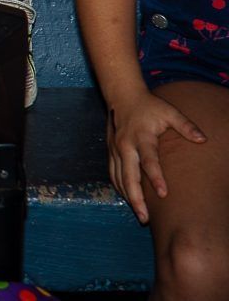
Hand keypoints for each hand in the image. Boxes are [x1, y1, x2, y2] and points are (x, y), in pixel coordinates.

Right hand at [106, 91, 207, 223]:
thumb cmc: (150, 106)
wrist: (122, 96)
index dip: (155, 177)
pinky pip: (113, 173)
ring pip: (119, 178)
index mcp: (141, 137)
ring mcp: (116, 149)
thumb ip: (186, 126)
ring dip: (128, 196)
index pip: (148, 160)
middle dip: (136, 197)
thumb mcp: (169, 112)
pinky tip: (127, 198)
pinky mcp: (111, 151)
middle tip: (145, 217)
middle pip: (128, 176)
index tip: (164, 193)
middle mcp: (125, 145)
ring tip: (139, 214)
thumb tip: (203, 139)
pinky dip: (119, 187)